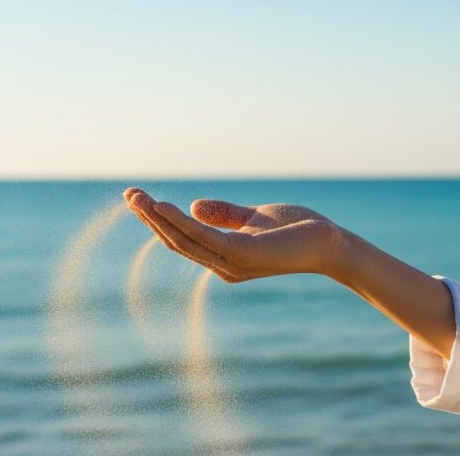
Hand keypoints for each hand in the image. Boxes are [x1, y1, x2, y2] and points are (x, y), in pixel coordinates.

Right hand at [123, 187, 344, 282]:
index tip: (139, 199)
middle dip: (150, 218)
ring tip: (137, 197)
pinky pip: (205, 237)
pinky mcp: (244, 255)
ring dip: (158, 218)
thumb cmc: (299, 231)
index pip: (185, 239)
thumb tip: (193, 206)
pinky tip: (166, 206)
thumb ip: (225, 214)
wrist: (331, 242)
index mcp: (225, 257)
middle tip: (128, 194)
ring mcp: (233, 263)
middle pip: (178, 241)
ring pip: (185, 240)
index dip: (160, 221)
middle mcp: (224, 266)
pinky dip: (182, 221)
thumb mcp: (254, 218)